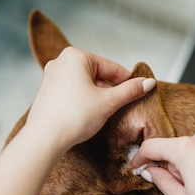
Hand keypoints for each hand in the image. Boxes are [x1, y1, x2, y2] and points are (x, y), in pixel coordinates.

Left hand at [26, 47, 154, 149]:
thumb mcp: (108, 102)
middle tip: (121, 105)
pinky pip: (72, 91)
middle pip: (97, 74)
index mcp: (75, 56)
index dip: (127, 81)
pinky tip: (88, 115)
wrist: (45, 139)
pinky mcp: (47, 92)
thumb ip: (130, 90)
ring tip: (104, 112)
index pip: (111, 67)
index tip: (138, 91)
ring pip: (85, 83)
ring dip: (98, 96)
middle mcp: (60, 62)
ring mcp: (51, 77)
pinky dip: (84, 100)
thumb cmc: (73, 117)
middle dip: (110, 89)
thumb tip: (149, 83)